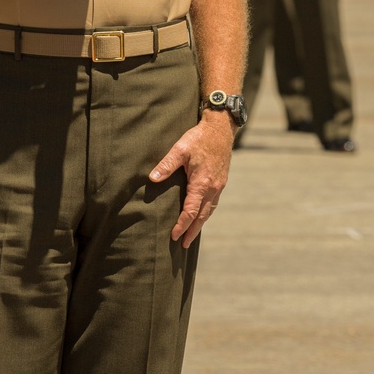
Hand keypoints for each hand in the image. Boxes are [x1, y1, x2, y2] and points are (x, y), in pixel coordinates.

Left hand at [149, 112, 235, 248]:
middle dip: (193, 231)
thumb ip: (166, 164)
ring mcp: (219, 185)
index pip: (191, 211)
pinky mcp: (221, 181)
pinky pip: (213, 202)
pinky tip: (202, 215)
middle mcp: (213, 187)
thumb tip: (152, 178)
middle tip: (184, 245)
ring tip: (192, 235)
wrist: (221, 128)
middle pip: (202, 216)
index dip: (182, 224)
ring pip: (209, 210)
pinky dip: (206, 212)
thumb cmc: (199, 138)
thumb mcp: (180, 149)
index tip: (174, 235)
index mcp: (202, 183)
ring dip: (200, 224)